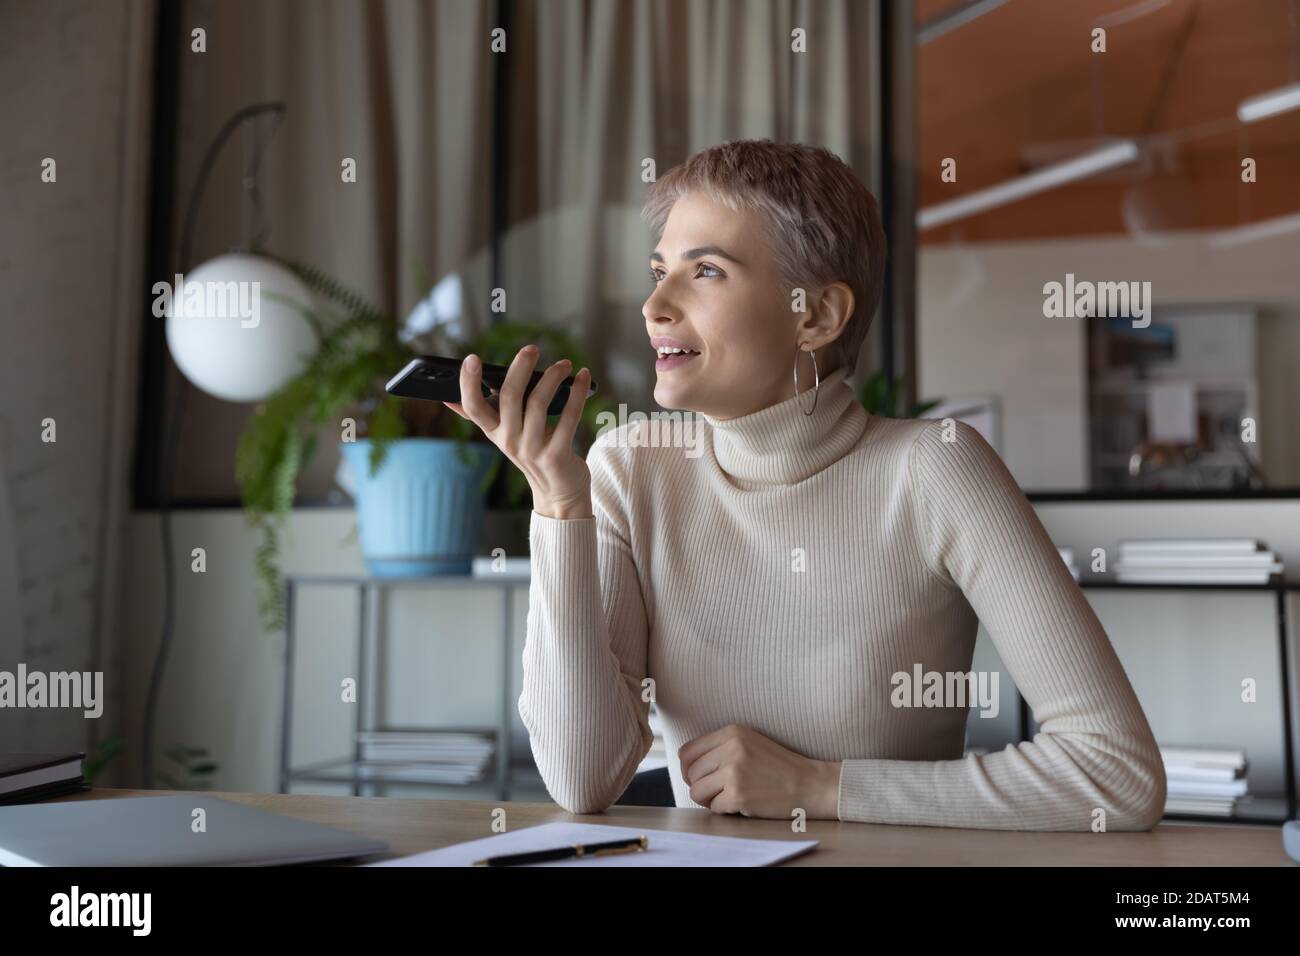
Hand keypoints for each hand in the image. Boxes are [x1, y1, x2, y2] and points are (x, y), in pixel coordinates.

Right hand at [441, 345, 593, 518]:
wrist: (558, 492)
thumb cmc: (532, 453)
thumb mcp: (504, 436)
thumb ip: (483, 416)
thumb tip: (448, 398)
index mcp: (494, 432)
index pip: (473, 407)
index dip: (469, 384)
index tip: (471, 359)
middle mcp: (509, 441)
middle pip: (509, 397)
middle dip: (520, 368)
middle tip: (532, 348)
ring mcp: (532, 449)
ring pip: (539, 403)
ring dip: (553, 378)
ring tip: (564, 364)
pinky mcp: (557, 455)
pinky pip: (569, 417)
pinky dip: (578, 393)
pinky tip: (584, 377)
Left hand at [678, 724, 840, 820]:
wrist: (810, 783)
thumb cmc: (779, 766)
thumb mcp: (750, 742)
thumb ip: (721, 747)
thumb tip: (688, 765)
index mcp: (732, 732)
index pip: (688, 751)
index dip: (688, 768)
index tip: (697, 777)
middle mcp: (731, 749)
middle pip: (690, 773)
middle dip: (699, 785)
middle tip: (716, 791)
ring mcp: (734, 772)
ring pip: (697, 791)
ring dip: (708, 799)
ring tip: (726, 797)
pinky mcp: (739, 795)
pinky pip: (714, 807)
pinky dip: (724, 810)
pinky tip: (741, 804)